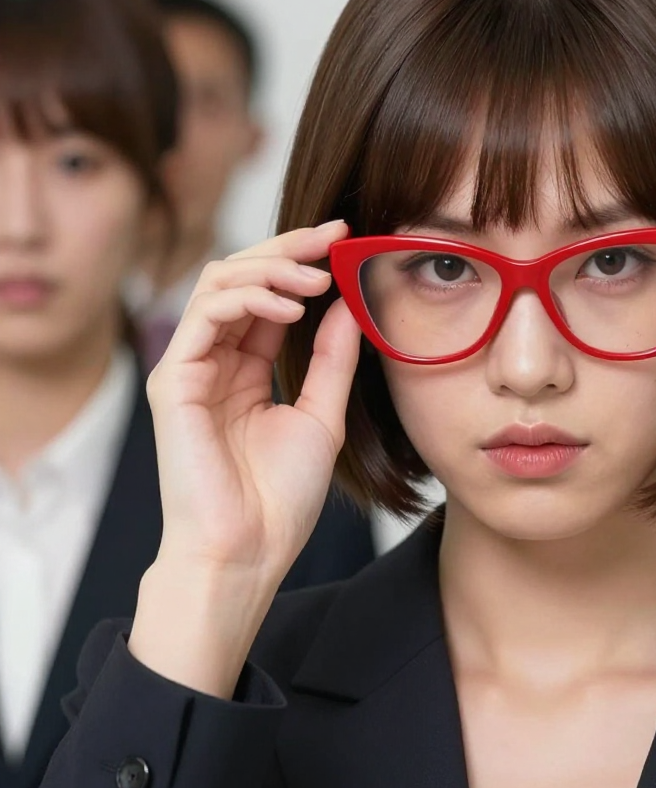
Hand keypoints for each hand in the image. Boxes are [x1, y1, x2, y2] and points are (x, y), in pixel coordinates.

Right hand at [129, 220, 358, 694]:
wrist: (248, 552)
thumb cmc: (280, 499)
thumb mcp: (322, 414)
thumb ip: (331, 358)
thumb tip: (349, 303)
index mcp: (248, 369)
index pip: (272, 297)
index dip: (305, 264)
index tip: (348, 241)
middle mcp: (216, 361)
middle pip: (243, 278)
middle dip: (289, 250)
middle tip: (333, 236)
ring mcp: (192, 367)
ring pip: (221, 284)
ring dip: (272, 269)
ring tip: (316, 276)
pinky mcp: (174, 380)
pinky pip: (205, 315)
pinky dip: (248, 298)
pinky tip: (290, 306)